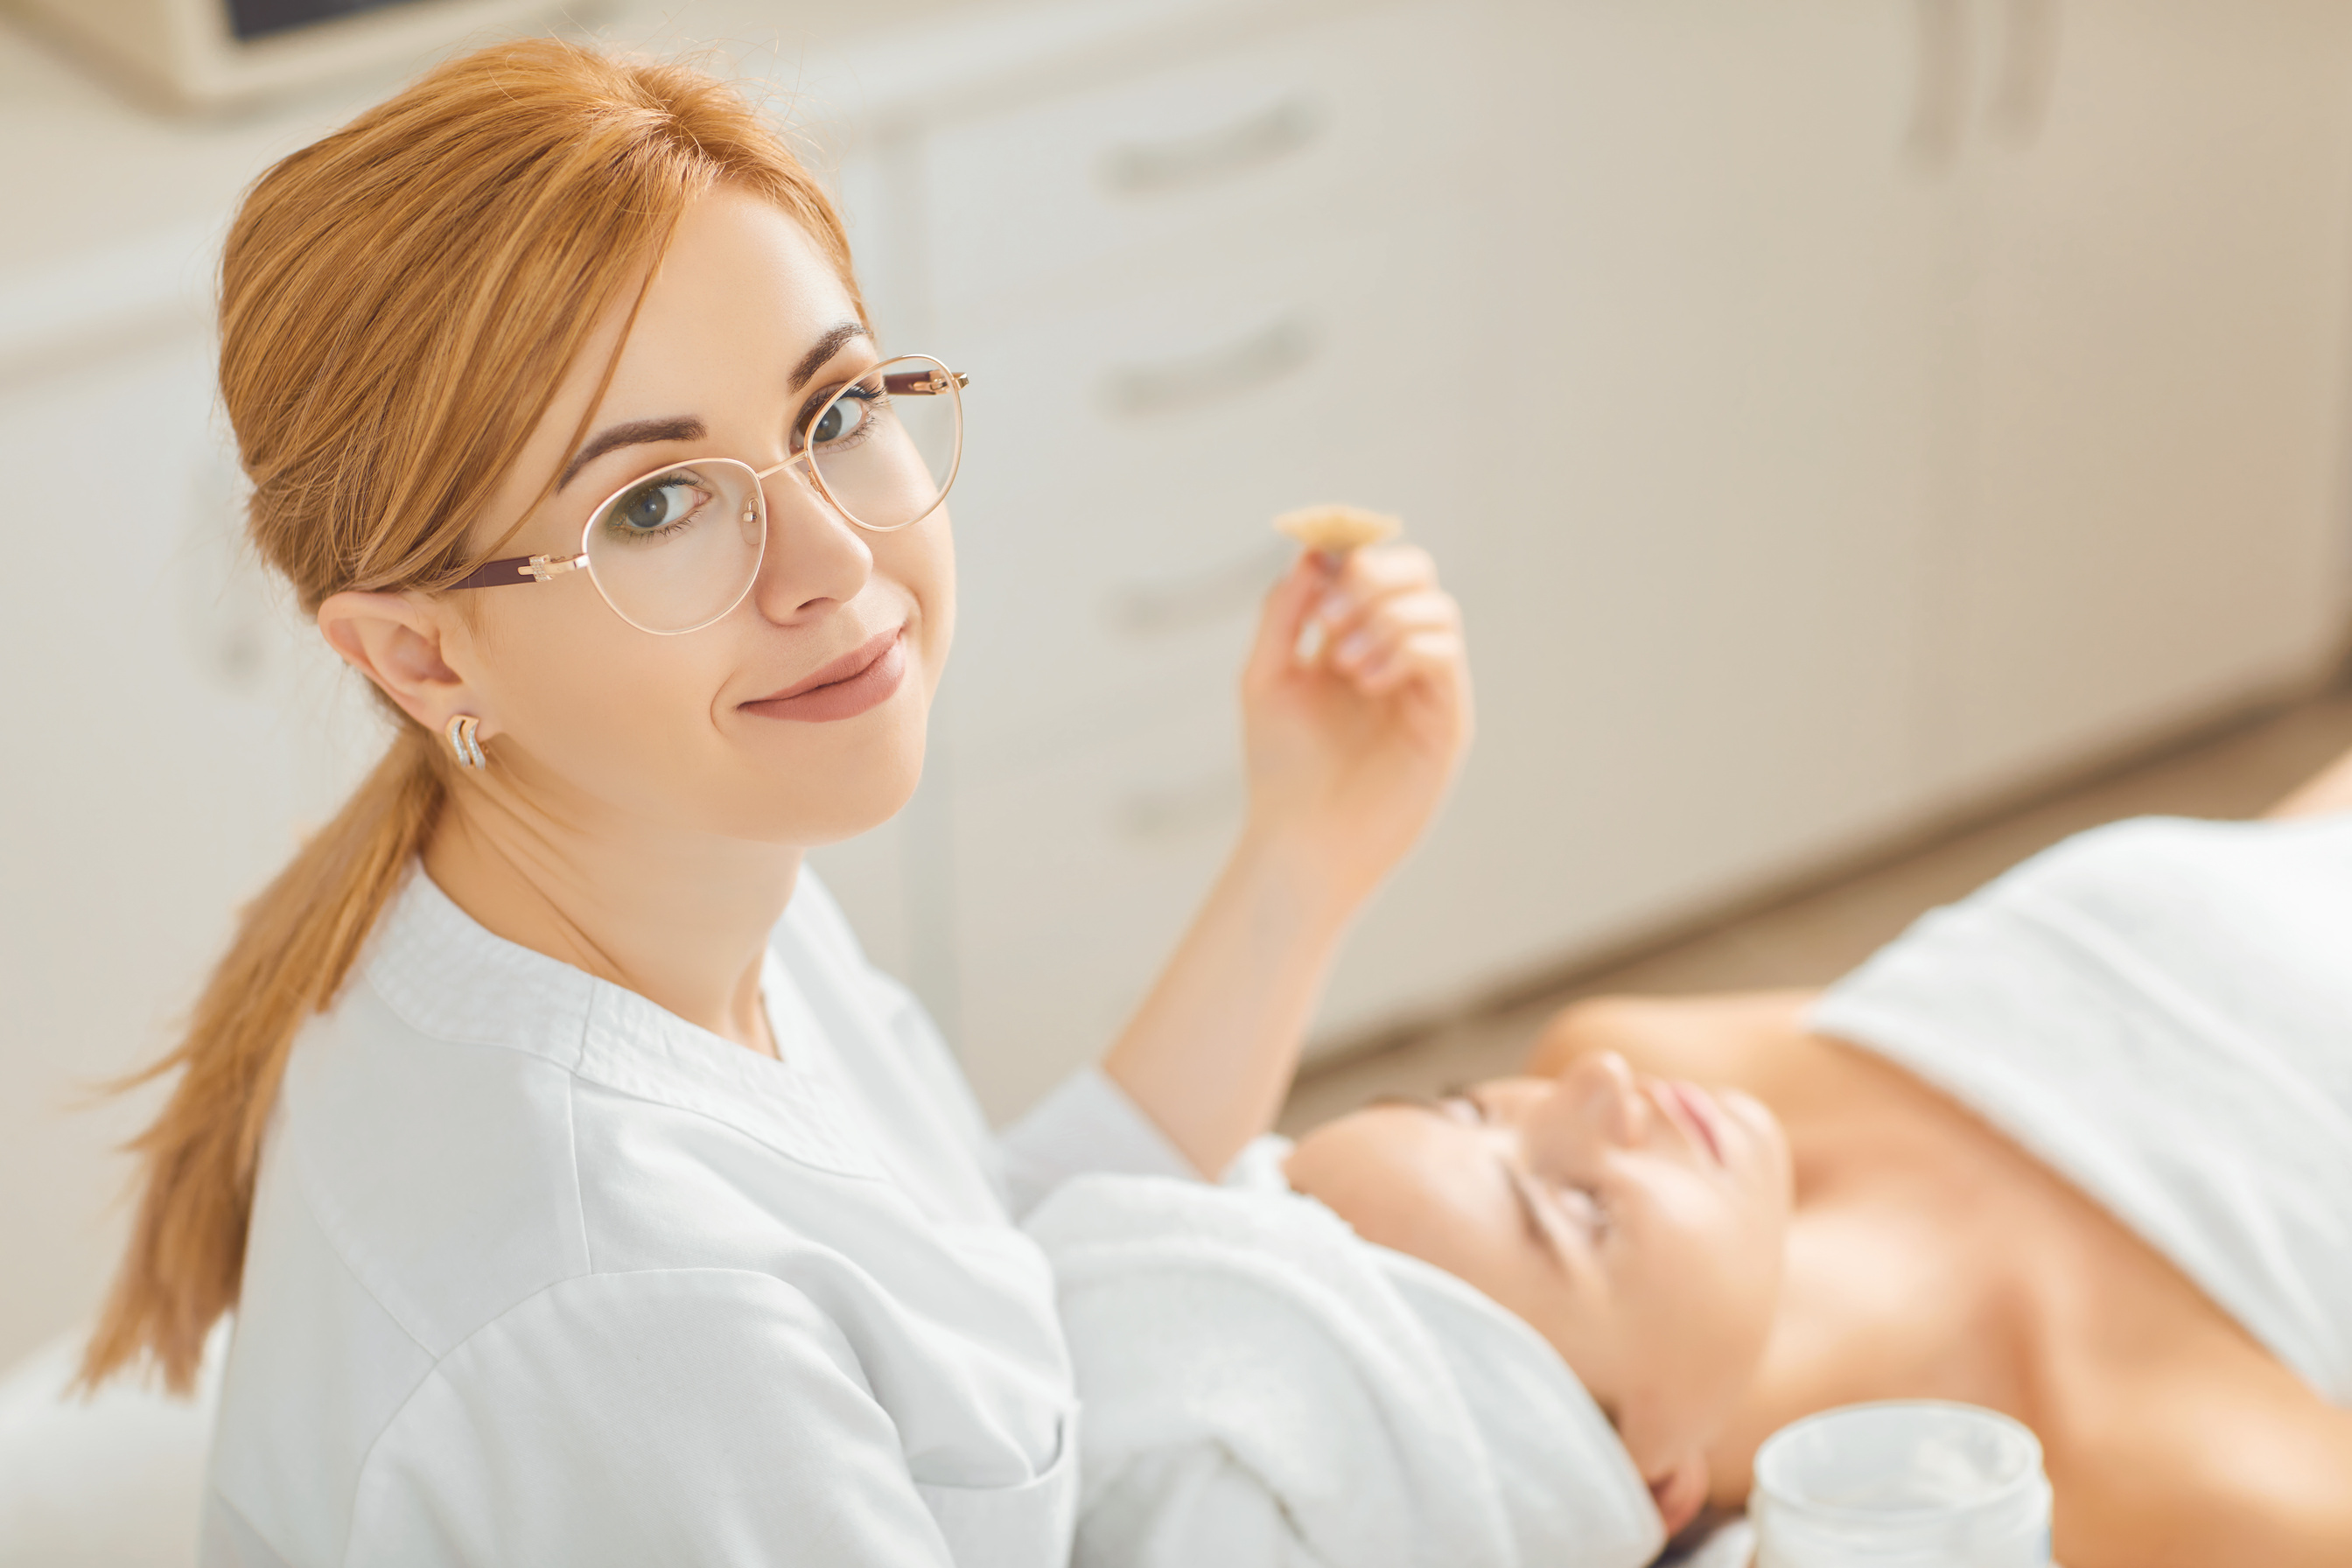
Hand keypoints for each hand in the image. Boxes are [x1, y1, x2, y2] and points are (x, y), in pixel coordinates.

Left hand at [1238, 544, 1473, 905]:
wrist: (1302, 839)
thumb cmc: (1282, 767)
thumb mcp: (1267, 676)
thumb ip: (1283, 612)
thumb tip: (1309, 553)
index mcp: (1356, 640)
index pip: (1376, 569)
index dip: (1352, 553)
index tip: (1318, 566)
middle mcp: (1398, 656)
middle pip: (1419, 573)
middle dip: (1375, 577)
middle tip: (1332, 613)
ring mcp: (1427, 686)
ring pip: (1437, 608)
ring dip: (1385, 618)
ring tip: (1342, 662)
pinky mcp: (1448, 719)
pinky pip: (1445, 652)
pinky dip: (1404, 649)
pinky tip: (1365, 682)